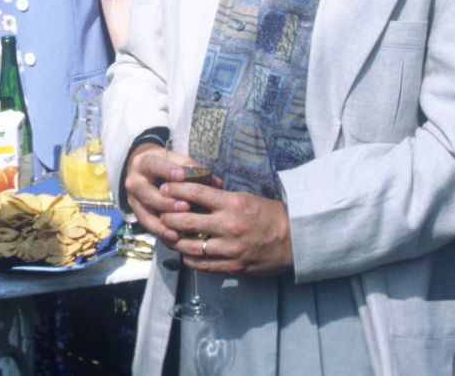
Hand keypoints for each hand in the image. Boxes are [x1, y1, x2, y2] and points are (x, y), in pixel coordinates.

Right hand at [122, 145, 220, 241]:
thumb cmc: (167, 166)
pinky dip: (161, 232)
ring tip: (179, 229)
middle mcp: (134, 181)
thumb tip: (216, 182)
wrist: (146, 173)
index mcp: (143, 162)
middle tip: (185, 207)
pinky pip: (148, 226)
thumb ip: (194, 170)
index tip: (182, 175)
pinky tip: (175, 238)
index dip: (167, 170)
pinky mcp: (138, 214)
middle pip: (147, 193)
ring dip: (163, 222)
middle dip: (166, 201)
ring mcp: (133, 200)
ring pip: (145, 213)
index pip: (153, 165)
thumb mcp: (177, 161)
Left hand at [159, 179, 293, 277]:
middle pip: (186, 220)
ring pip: (189, 245)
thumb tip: (193, 194)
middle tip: (159, 213)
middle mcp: (229, 226)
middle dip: (167, 215)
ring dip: (174, 240)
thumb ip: (221, 198)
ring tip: (167, 234)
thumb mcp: (246, 198)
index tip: (164, 188)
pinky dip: (188, 258)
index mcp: (233, 203)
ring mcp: (230, 248)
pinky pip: (202, 264)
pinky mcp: (233, 266)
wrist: (295, 240)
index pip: (195, 193)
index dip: (175, 189)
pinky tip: (183, 252)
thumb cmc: (270, 215)